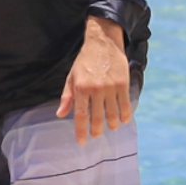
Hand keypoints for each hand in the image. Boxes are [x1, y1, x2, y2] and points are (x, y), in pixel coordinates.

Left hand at [57, 17, 132, 144]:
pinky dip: (124, 115)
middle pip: (97, 117)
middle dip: (96, 130)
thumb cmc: (85, 61)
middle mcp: (96, 89)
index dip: (81, 131)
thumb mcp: (72, 77)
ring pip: (112, 114)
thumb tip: (60, 114)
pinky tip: (123, 120)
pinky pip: (125, 105)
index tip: (82, 142)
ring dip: (111, 124)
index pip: (80, 115)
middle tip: (96, 135)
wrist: (103, 42)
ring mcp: (111, 87)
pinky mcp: (123, 84)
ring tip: (110, 127)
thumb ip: (67, 97)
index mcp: (81, 88)